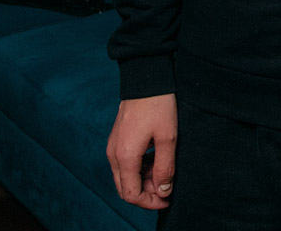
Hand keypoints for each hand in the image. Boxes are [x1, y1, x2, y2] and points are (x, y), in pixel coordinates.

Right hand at [106, 93, 176, 209]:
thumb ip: (165, 168)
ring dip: (143, 181)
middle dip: (146, 194)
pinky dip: (139, 169)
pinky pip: (124, 164)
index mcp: (125, 156)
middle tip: (167, 189)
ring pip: (124, 177)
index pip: (131, 194)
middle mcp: (113, 154)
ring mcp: (113, 146)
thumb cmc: (158, 105)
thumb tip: (162, 191)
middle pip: (125, 189)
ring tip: (164, 172)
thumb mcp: (168, 138)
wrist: (145, 78)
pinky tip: (155, 160)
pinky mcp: (117, 140)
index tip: (167, 199)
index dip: (149, 202)